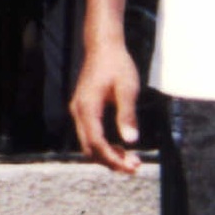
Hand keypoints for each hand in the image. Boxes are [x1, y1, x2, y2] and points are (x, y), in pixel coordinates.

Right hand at [72, 34, 145, 173]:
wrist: (103, 47)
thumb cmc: (117, 65)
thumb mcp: (127, 89)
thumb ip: (127, 115)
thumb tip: (131, 141)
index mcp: (87, 108)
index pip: (96, 142)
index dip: (113, 159)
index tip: (132, 167)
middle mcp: (78, 112)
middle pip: (89, 147)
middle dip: (111, 161)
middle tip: (135, 167)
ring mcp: (79, 111)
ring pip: (88, 143)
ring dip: (107, 155)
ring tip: (130, 160)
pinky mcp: (83, 109)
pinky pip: (89, 134)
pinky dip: (103, 145)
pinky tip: (120, 148)